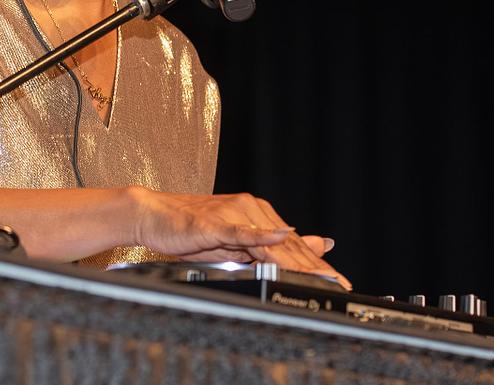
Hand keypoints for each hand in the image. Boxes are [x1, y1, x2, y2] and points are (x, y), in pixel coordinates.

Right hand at [128, 187, 351, 289]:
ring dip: (296, 258)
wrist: (154, 215)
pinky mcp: (216, 222)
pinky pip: (242, 230)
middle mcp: (252, 209)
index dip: (317, 265)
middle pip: (288, 244)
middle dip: (315, 267)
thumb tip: (302, 248)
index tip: (338, 282)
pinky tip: (280, 236)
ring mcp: (235, 213)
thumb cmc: (190, 232)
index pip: (293, 245)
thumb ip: (267, 248)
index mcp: (258, 214)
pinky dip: (261, 235)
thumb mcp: (233, 244)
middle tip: (339, 283)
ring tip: (319, 273)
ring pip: (271, 239)